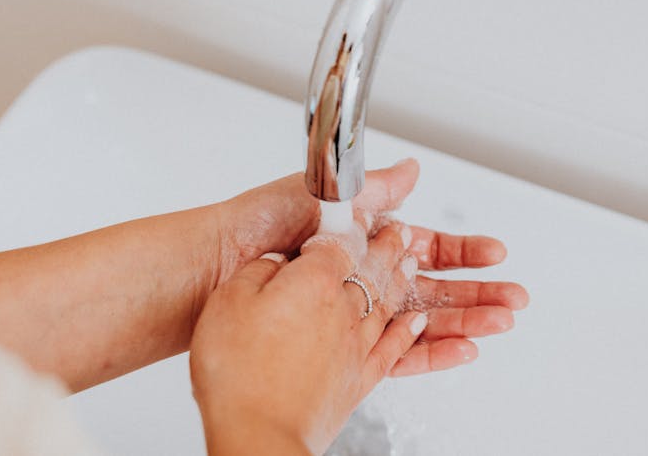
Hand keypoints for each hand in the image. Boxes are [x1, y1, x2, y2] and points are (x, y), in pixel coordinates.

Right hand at [190, 223, 423, 454]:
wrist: (257, 434)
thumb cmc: (237, 372)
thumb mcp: (229, 302)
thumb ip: (258, 272)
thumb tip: (276, 260)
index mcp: (312, 283)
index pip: (341, 243)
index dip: (352, 225)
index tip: (359, 213)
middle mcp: (342, 311)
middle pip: (373, 269)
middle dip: (388, 247)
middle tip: (400, 231)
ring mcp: (355, 347)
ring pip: (388, 304)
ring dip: (402, 281)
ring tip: (412, 265)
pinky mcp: (359, 381)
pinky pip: (395, 349)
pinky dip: (409, 332)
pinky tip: (418, 323)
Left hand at [214, 159, 528, 375]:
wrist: (216, 264)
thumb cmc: (258, 224)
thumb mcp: (325, 193)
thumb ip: (374, 188)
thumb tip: (412, 168)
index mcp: (363, 241)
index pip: (425, 248)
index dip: (463, 253)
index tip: (494, 255)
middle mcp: (363, 277)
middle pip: (434, 288)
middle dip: (478, 293)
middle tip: (514, 299)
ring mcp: (355, 312)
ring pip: (423, 321)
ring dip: (465, 322)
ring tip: (500, 323)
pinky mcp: (343, 343)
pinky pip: (396, 354)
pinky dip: (431, 353)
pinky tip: (461, 349)